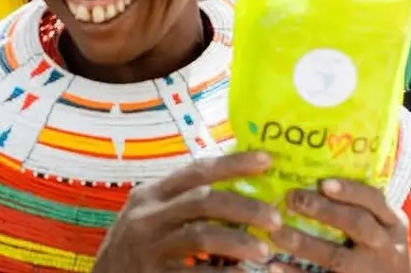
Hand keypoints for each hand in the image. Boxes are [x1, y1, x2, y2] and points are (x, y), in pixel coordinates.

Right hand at [91, 152, 280, 272]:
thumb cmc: (136, 244)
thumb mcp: (151, 213)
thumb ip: (182, 200)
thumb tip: (233, 186)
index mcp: (152, 193)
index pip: (197, 170)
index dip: (233, 163)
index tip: (267, 160)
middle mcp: (148, 215)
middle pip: (203, 201)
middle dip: (244, 208)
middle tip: (275, 218)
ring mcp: (148, 246)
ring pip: (200, 236)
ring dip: (238, 242)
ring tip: (264, 251)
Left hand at [269, 180, 410, 272]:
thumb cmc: (378, 249)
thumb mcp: (381, 227)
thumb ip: (357, 206)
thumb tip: (311, 175)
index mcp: (392, 223)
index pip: (375, 200)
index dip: (349, 190)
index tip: (323, 182)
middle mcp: (385, 246)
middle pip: (357, 224)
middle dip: (324, 210)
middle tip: (291, 199)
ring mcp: (369, 270)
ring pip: (336, 256)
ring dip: (303, 243)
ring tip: (276, 232)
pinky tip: (275, 265)